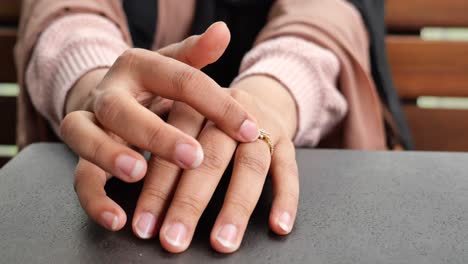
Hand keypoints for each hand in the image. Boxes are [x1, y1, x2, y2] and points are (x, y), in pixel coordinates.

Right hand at [61, 23, 260, 230]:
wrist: (111, 95)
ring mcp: (89, 122)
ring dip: (110, 155)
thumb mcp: (173, 66)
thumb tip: (223, 32)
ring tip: (138, 174)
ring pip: (83, 135)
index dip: (217, 104)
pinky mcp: (80, 154)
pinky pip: (79, 176)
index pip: (181, 79)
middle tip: (192, 156)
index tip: (250, 129)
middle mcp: (109, 92)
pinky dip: (95, 199)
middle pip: (122, 108)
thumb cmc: (152, 85)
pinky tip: (118, 218)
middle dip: (156, 134)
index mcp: (138, 66)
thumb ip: (196, 54)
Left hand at [132, 75, 299, 252]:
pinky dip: (285, 199)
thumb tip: (137, 205)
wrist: (257, 96)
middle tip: (174, 239)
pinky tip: (278, 226)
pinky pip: (289, 170)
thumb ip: (162, 153)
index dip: (157, 189)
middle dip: (190, 203)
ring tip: (223, 242)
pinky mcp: (287, 140)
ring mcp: (262, 125)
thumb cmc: (208, 120)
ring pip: (251, 166)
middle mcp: (229, 112)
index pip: (173, 149)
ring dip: (236, 207)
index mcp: (194, 104)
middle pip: (211, 157)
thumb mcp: (181, 121)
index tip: (145, 226)